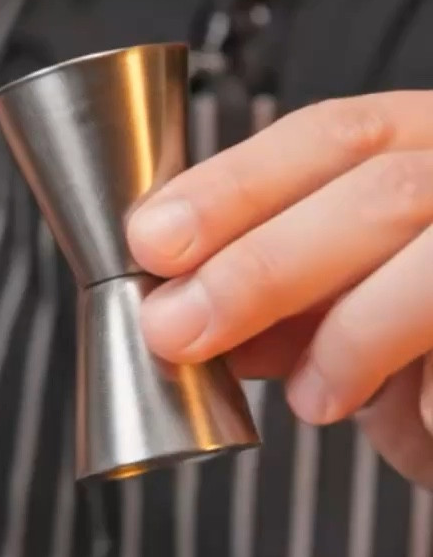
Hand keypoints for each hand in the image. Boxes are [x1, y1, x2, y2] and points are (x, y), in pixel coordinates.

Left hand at [127, 93, 432, 487]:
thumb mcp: (349, 314)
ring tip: (312, 399)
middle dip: (263, 264)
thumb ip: (282, 303)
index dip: (237, 184)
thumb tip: (181, 312)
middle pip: (381, 190)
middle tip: (180, 329)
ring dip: (353, 335)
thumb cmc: (431, 356)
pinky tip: (418, 421)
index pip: (336, 135)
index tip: (152, 238)